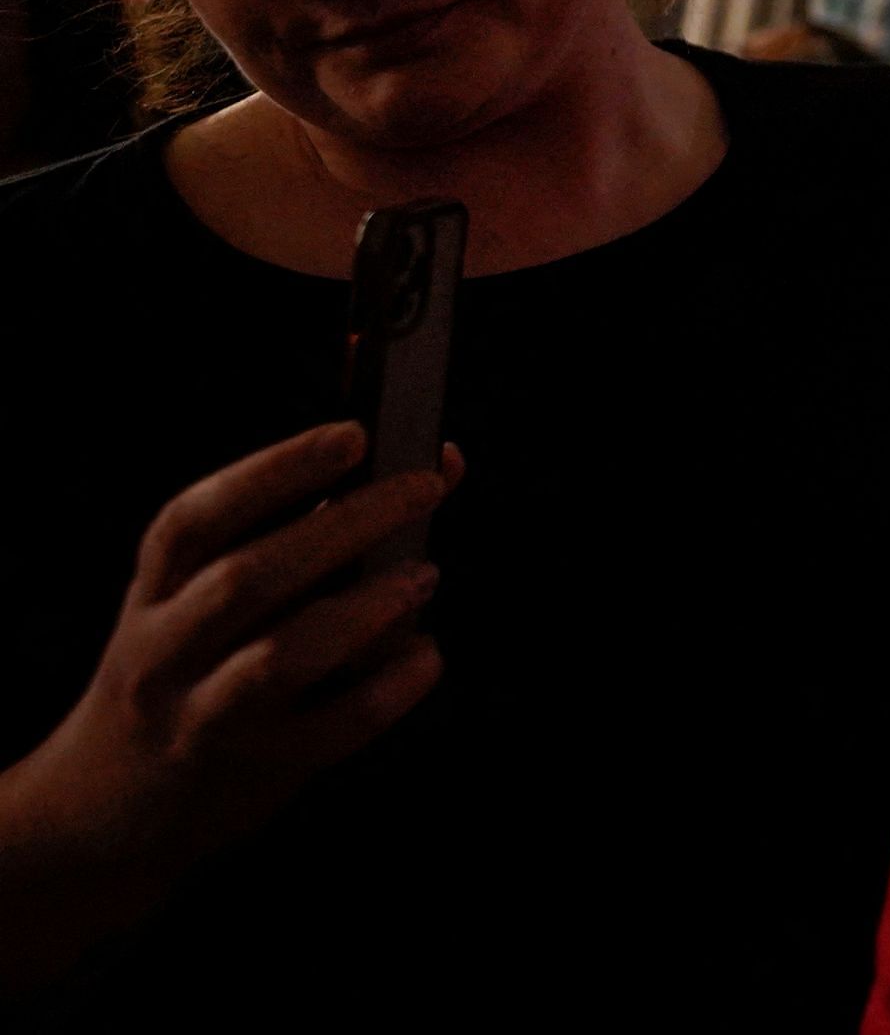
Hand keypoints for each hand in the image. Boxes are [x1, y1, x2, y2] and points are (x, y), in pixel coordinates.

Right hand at [0, 424, 451, 989]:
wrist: (99, 811)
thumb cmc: (186, 673)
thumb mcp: (200, 603)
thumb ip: (303, 536)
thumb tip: (432, 464)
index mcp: (153, 592)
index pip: (197, 519)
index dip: (276, 470)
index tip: (353, 436)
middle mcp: (165, 652)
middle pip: (249, 577)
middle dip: (347, 524)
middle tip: (424, 488)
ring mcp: (203, 717)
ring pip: (282, 657)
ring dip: (365, 608)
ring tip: (423, 576)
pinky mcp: (255, 772)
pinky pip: (334, 728)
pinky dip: (389, 687)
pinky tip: (424, 656)